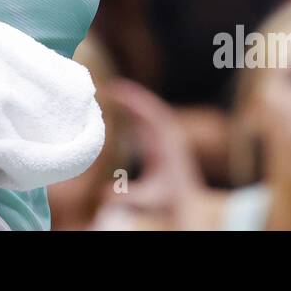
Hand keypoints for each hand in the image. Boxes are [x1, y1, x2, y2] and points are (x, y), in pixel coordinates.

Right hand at [103, 79, 209, 228]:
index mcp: (166, 145)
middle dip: (134, 95)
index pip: (152, 114)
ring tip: (117, 90)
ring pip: (153, 111)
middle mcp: (169, 136)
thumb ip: (128, 197)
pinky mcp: (165, 140)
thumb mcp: (148, 199)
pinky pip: (152, 118)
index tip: (119, 90)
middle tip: (114, 86)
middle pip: (152, 108)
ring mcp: (168, 137)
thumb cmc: (168, 201)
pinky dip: (139, 109)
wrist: (187, 204)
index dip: (135, 101)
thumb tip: (103, 195)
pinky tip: (126, 105)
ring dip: (137, 100)